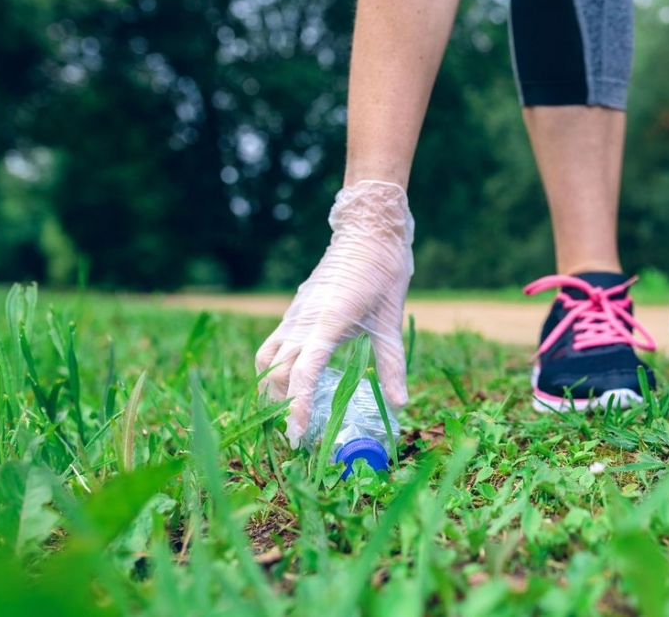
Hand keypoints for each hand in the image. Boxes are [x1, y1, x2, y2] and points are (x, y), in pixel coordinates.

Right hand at [255, 180, 413, 446]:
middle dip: (281, 407)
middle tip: (296, 438)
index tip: (299, 435)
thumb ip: (392, 365)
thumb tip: (401, 404)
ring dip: (271, 389)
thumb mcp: (391, 321)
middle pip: (276, 374)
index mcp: (327, 324)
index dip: (297, 408)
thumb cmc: (384, 271)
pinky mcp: (295, 311)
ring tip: (287, 414)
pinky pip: (273, 345)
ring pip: (267, 360)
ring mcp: (294, 314)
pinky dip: (275, 369)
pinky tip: (292, 384)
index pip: (302, 375)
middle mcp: (302, 321)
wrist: (369, 230)